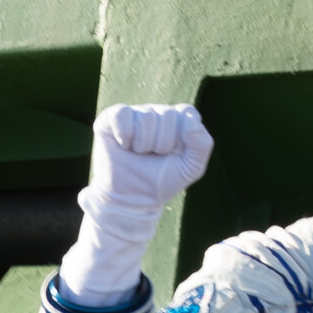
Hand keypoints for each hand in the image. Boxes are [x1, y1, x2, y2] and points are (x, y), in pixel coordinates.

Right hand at [88, 101, 214, 211]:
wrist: (131, 200)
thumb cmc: (162, 181)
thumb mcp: (190, 168)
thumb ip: (202, 145)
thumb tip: (191, 124)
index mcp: (178, 120)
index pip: (187, 113)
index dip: (182, 136)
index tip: (174, 153)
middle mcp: (156, 112)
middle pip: (167, 116)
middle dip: (161, 144)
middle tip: (152, 157)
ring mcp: (134, 114)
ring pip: (146, 117)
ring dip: (143, 144)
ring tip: (138, 154)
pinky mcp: (111, 118)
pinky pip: (122, 114)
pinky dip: (124, 134)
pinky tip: (124, 145)